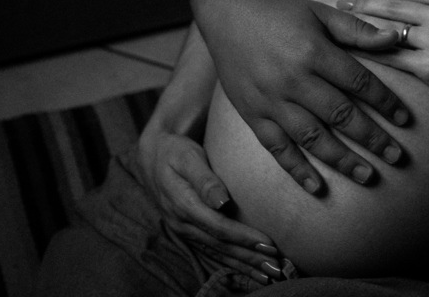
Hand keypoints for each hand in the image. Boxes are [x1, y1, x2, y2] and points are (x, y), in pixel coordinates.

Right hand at [136, 127, 283, 285]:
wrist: (152, 157)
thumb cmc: (175, 152)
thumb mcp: (188, 157)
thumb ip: (204, 179)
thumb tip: (221, 201)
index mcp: (184, 204)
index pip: (219, 227)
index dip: (244, 238)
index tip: (268, 245)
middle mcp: (183, 223)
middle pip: (220, 246)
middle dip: (249, 258)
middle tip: (276, 268)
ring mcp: (184, 231)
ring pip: (217, 253)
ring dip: (243, 266)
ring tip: (268, 275)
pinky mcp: (188, 232)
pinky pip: (211, 252)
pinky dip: (231, 264)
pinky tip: (248, 271)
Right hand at [205, 0, 410, 194]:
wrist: (228, 14)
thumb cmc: (281, 14)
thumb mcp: (320, 13)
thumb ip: (357, 29)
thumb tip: (396, 39)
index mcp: (313, 51)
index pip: (359, 82)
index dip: (385, 102)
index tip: (405, 120)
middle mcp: (293, 79)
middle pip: (340, 115)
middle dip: (372, 138)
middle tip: (396, 157)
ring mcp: (271, 100)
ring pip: (311, 137)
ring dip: (342, 160)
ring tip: (367, 176)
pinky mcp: (252, 114)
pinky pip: (276, 148)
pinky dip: (296, 169)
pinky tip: (316, 187)